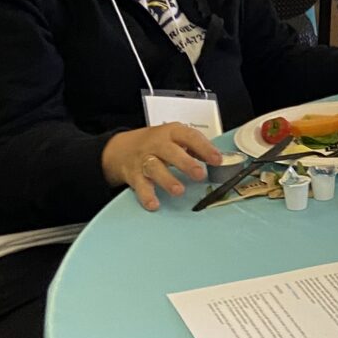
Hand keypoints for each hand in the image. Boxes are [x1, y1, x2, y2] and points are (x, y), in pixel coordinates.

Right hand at [100, 123, 219, 210]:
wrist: (120, 149)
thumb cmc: (156, 144)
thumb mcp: (175, 138)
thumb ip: (195, 148)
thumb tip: (217, 159)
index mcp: (171, 133)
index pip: (189, 136)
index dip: (204, 147)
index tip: (217, 160)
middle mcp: (156, 145)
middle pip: (170, 152)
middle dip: (185, 163)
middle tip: (199, 174)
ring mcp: (143, 160)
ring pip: (154, 168)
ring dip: (167, 180)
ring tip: (179, 191)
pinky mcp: (133, 175)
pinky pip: (140, 186)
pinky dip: (147, 195)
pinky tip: (154, 204)